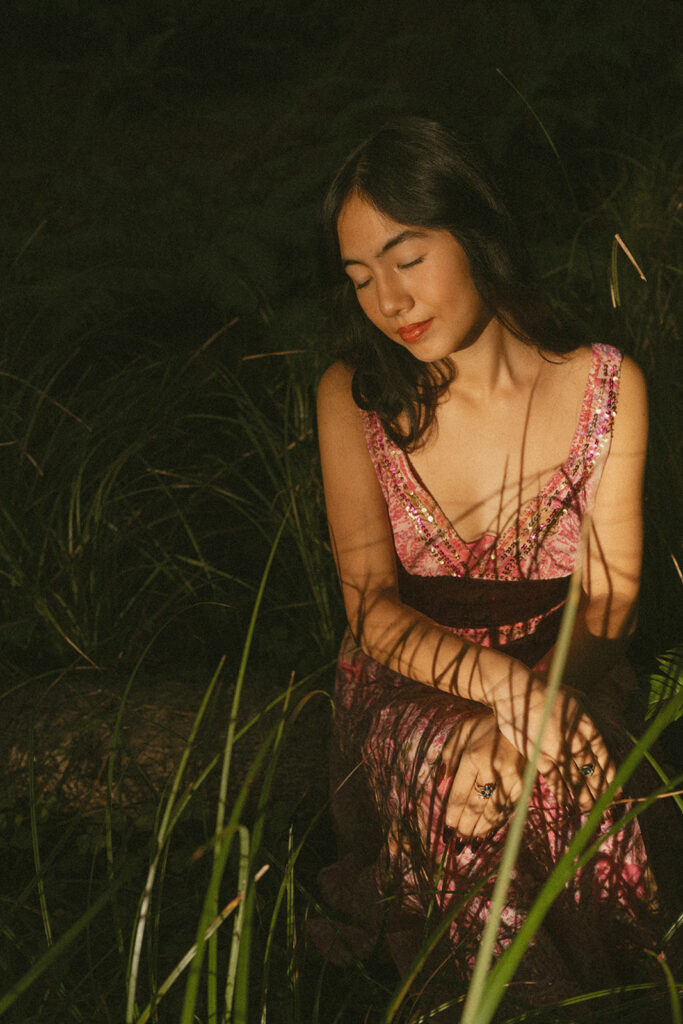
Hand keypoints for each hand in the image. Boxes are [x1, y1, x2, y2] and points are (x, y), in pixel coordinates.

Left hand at [443, 713, 524, 838]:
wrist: (522, 716)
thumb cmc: (485, 725)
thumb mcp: (461, 733)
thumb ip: (449, 756)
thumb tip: (441, 780)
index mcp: (474, 757)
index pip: (461, 794)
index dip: (453, 814)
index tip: (447, 828)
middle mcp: (493, 770)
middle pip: (476, 807)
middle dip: (465, 827)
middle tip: (456, 842)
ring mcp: (512, 779)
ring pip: (494, 812)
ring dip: (481, 831)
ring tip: (470, 844)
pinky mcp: (526, 784)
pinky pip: (509, 809)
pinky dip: (498, 824)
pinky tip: (489, 834)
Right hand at [488, 665, 615, 811]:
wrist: (516, 690)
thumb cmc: (550, 692)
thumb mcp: (581, 699)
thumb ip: (598, 719)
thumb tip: (612, 740)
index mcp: (588, 727)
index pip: (605, 760)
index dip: (612, 779)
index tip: (616, 793)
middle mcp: (575, 741)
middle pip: (592, 774)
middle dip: (600, 795)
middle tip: (606, 810)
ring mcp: (556, 749)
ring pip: (574, 781)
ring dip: (583, 799)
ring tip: (590, 811)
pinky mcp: (537, 755)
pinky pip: (553, 779)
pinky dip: (561, 793)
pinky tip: (566, 803)